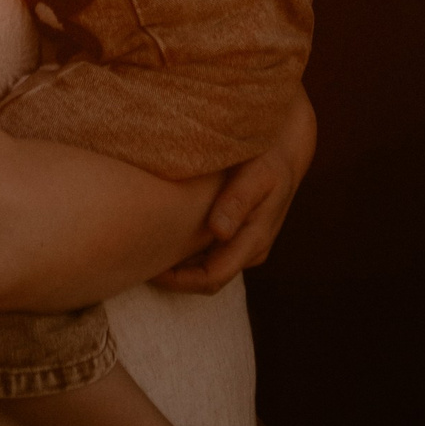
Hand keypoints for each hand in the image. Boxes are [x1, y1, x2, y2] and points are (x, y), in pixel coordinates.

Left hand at [151, 91, 316, 294]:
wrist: (287, 145)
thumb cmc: (269, 157)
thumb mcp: (257, 174)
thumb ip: (238, 201)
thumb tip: (218, 231)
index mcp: (255, 240)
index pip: (212, 278)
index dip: (179, 280)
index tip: (149, 267)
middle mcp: (250, 249)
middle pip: (206, 278)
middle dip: (174, 277)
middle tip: (137, 261)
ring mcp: (244, 243)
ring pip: (207, 267)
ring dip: (180, 263)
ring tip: (146, 247)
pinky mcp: (237, 232)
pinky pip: (209, 252)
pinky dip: (187, 249)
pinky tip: (164, 232)